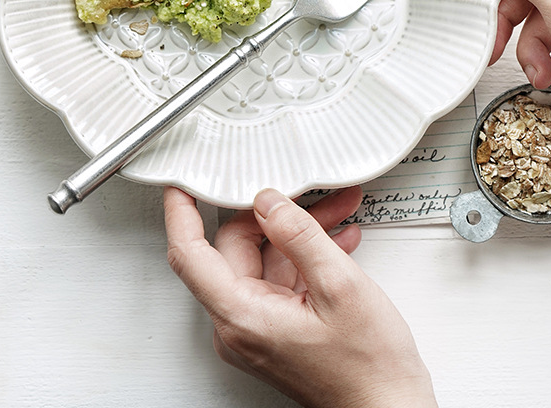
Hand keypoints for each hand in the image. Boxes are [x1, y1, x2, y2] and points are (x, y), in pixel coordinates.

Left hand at [164, 185, 436, 407]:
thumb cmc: (368, 369)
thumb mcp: (340, 286)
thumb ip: (299, 235)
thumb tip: (268, 201)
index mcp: (242, 316)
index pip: (189, 253)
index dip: (182, 211)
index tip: (181, 182)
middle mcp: (240, 324)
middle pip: (236, 246)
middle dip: (274, 213)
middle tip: (306, 191)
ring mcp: (257, 326)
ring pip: (264, 257)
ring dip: (300, 232)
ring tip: (337, 212)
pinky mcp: (275, 326)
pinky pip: (279, 276)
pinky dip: (306, 255)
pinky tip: (336, 240)